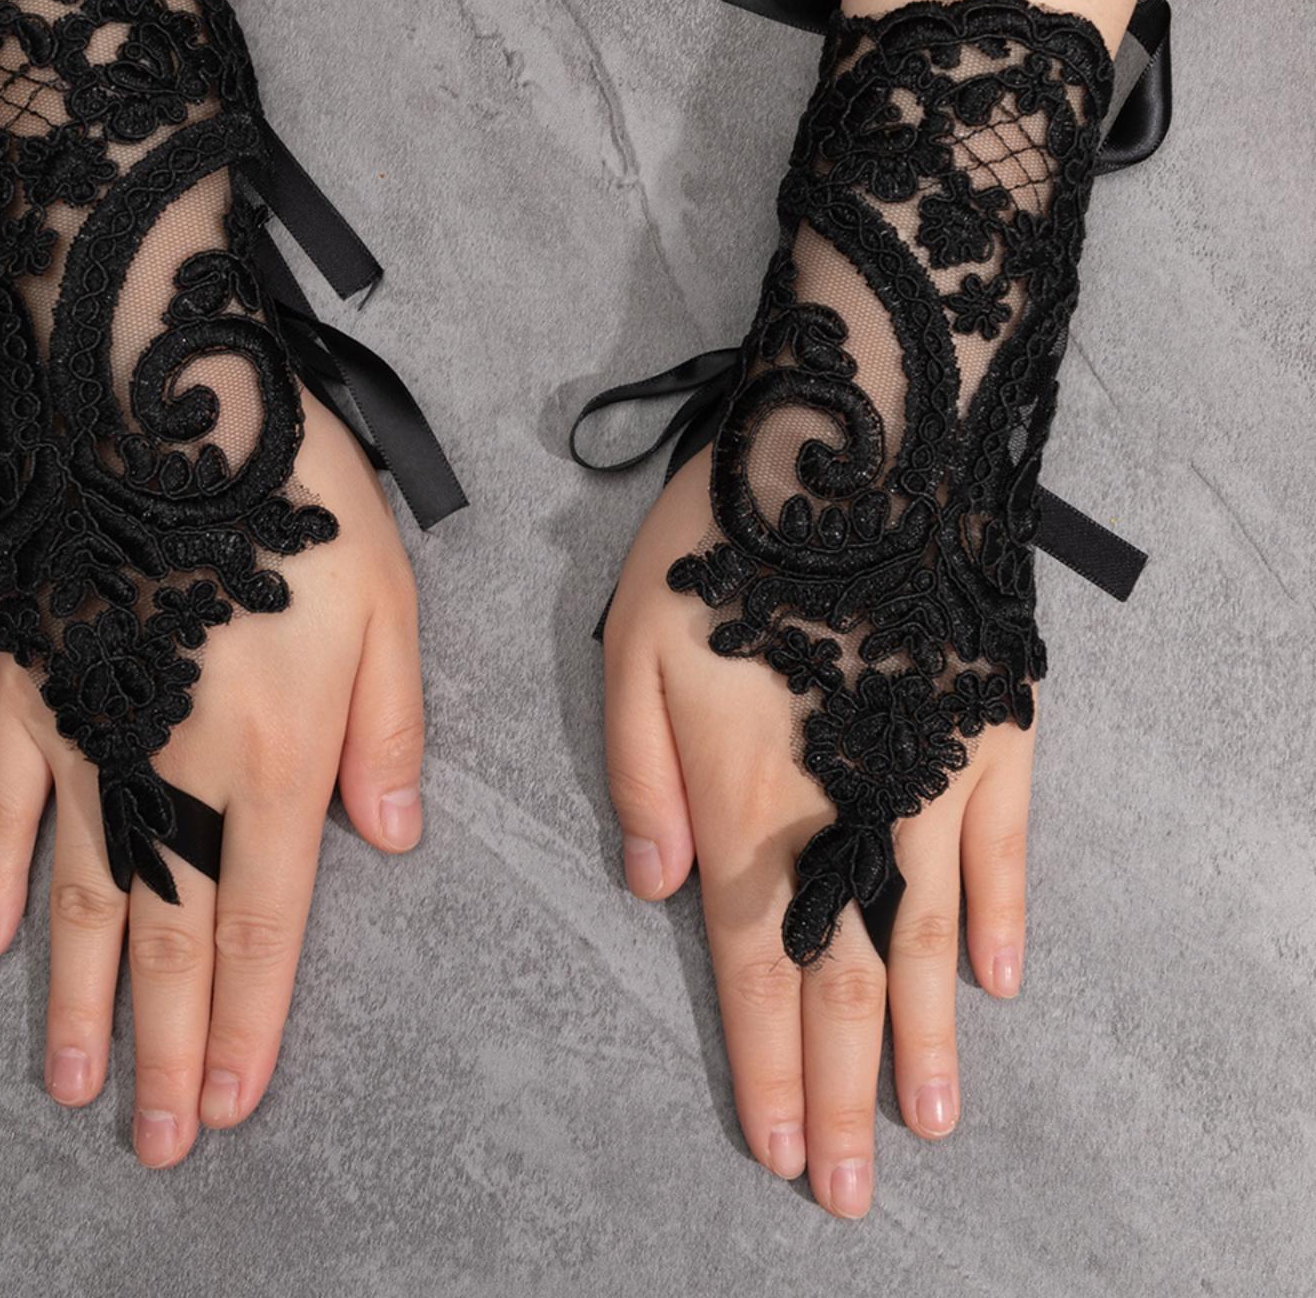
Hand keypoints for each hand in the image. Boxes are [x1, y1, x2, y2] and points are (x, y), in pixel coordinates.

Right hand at [0, 395, 423, 1168]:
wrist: (158, 396)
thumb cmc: (293, 494)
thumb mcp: (388, 601)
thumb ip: (389, 730)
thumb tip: (393, 841)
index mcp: (278, 757)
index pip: (262, 924)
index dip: (248, 1022)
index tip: (230, 1104)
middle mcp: (177, 771)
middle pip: (170, 938)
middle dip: (166, 1049)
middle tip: (151, 1146)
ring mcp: (90, 734)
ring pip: (86, 898)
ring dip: (81, 999)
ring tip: (73, 1083)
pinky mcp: (26, 685)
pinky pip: (8, 804)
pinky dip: (1, 876)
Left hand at [603, 447, 1031, 1217]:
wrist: (866, 447)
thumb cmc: (732, 542)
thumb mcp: (634, 645)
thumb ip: (641, 776)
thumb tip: (655, 886)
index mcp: (751, 801)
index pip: (754, 965)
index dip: (765, 1062)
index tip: (777, 1148)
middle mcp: (849, 815)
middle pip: (847, 981)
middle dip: (841, 1090)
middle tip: (847, 1191)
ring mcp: (936, 779)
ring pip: (931, 940)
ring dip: (927, 1039)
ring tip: (929, 1121)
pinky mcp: (996, 731)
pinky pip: (1004, 851)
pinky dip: (1000, 922)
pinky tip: (999, 981)